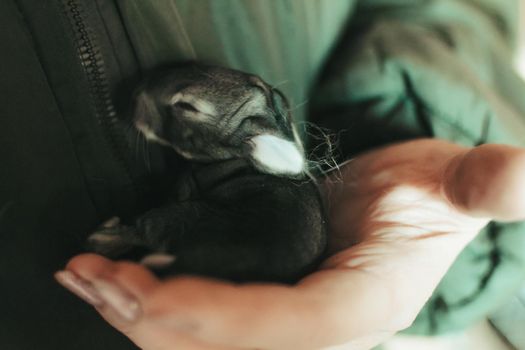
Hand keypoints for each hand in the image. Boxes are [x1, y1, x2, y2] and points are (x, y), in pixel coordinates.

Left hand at [55, 139, 524, 349]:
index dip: (206, 314)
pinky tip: (125, 285)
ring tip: (89, 281)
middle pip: (225, 346)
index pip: (277, 327)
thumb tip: (519, 174)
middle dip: (150, 317)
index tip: (138, 285)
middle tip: (90, 276)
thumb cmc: (426, 195)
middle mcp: (319, 334)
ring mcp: (290, 328)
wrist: (406, 206)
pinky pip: (207, 321)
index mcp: (358, 311)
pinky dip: (159, 304)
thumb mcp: (450, 184)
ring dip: (142, 313)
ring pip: (206, 340)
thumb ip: (478, 188)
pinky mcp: (268, 310)